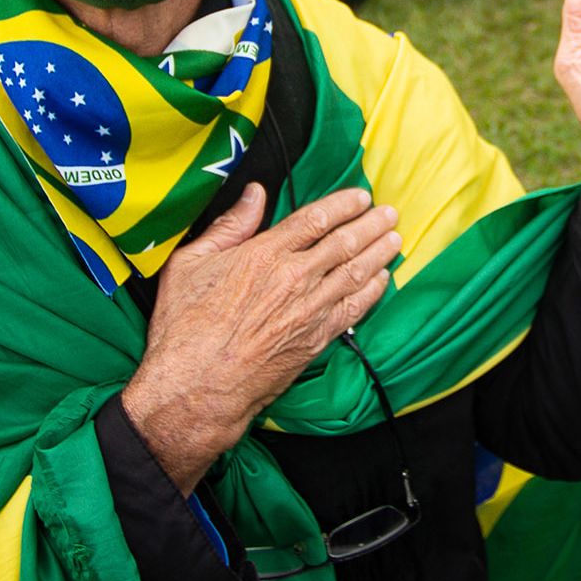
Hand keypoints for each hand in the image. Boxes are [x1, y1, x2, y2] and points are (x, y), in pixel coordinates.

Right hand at [122, 186, 400, 492]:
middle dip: (371, 225)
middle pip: (345, 243)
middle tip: (389, 214)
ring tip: (395, 239)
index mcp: (264, 254)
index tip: (361, 197)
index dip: (343, 205)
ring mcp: (310, 310)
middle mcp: (294, 278)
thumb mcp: (191, 264)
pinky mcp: (316, 340)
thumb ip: (229, 226)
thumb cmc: (185, 328)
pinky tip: (383, 280)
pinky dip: (373, 291)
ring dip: (379, 253)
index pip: (315, 219)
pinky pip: (355, 309)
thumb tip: (254, 193)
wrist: (197, 386)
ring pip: (356, 273)